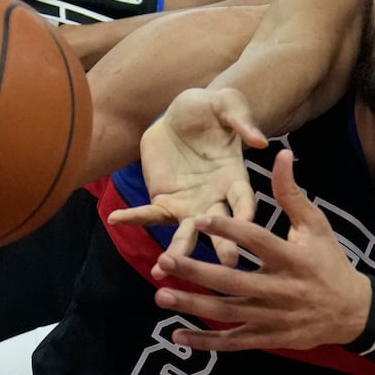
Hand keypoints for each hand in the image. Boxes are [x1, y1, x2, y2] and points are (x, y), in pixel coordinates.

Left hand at [107, 88, 267, 262]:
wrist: (180, 114)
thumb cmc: (210, 108)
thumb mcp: (227, 104)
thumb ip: (241, 121)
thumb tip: (259, 141)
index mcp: (235, 178)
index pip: (244, 199)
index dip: (246, 212)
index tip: (247, 226)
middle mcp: (215, 198)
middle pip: (219, 226)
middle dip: (222, 245)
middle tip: (228, 265)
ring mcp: (189, 204)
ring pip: (184, 232)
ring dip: (177, 250)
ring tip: (162, 269)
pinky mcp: (164, 201)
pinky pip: (149, 213)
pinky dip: (133, 216)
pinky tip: (116, 218)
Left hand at [150, 149, 370, 351]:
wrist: (351, 312)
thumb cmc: (329, 262)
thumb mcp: (316, 226)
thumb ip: (291, 193)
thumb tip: (281, 154)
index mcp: (292, 258)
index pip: (257, 241)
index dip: (229, 229)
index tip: (199, 217)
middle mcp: (281, 290)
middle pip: (233, 282)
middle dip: (197, 271)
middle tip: (165, 260)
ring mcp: (273, 317)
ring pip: (228, 312)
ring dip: (193, 305)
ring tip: (161, 295)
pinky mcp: (268, 337)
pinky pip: (233, 341)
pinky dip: (206, 341)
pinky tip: (178, 335)